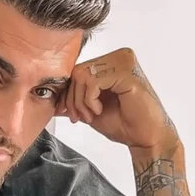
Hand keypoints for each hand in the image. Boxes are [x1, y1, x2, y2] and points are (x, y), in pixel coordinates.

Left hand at [55, 48, 178, 149]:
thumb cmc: (123, 122)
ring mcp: (124, 62)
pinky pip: (93, 82)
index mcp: (111, 61)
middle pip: (77, 71)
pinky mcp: (127, 73)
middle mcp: (118, 57)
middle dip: (73, 99)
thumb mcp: (89, 109)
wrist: (144, 138)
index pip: (77, 69)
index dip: (68, 93)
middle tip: (81, 117)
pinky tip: (100, 110)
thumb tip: (50, 98)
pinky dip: (90, 100)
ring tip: (91, 115)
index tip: (70, 113)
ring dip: (80, 101)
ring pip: (82, 75)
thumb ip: (73, 99)